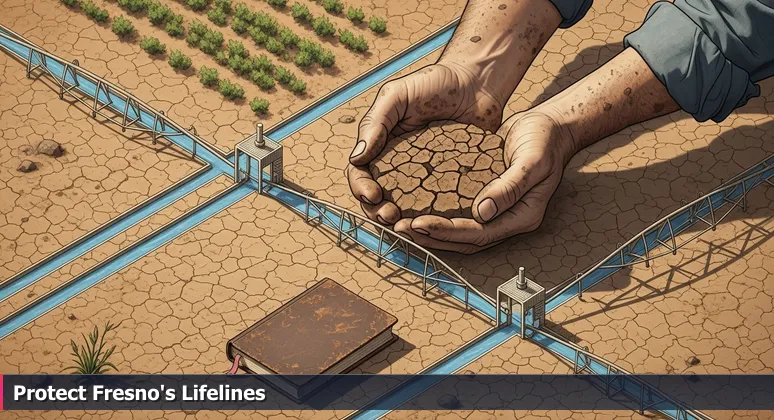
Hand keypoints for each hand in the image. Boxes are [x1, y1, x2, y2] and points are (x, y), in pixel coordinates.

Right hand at [347, 61, 504, 224]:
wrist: (478, 81)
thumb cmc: (435, 82)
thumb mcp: (398, 95)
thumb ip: (376, 122)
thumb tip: (357, 157)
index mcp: (382, 147)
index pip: (361, 174)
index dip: (361, 188)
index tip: (373, 195)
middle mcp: (401, 166)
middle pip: (379, 198)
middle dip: (379, 211)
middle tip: (390, 216)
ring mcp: (426, 177)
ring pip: (406, 208)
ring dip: (402, 220)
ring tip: (407, 224)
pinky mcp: (452, 183)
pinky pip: (440, 205)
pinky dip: (434, 217)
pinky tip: (437, 221)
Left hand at [393, 110, 576, 253]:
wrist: (550, 127)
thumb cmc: (545, 141)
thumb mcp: (532, 161)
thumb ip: (510, 187)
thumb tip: (482, 212)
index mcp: (521, 216)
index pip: (479, 234)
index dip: (447, 232)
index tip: (419, 224)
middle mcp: (507, 219)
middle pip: (465, 239)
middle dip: (432, 237)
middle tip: (401, 228)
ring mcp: (497, 212)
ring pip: (460, 231)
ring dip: (432, 231)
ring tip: (402, 224)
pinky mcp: (486, 199)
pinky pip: (459, 213)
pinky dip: (438, 214)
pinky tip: (415, 207)